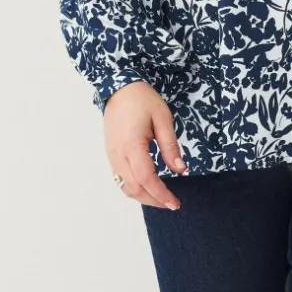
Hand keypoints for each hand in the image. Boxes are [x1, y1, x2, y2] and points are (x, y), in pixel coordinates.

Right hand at [103, 81, 186, 208]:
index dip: (160, 194)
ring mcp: (111, 155)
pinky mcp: (110, 154)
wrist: (119, 87)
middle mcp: (117, 154)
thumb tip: (180, 170)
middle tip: (172, 204)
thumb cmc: (142, 99)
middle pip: (134, 188)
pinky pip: (120, 178)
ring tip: (161, 198)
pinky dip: (134, 188)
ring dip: (143, 197)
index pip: (146, 178)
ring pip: (124, 186)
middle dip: (153, 200)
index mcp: (131, 145)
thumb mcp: (163, 118)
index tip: (175, 203)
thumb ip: (171, 146)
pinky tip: (148, 187)